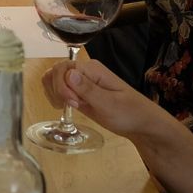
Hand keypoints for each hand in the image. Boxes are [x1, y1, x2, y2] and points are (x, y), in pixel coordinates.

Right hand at [41, 56, 169, 141]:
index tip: (73, 103)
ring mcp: (79, 82)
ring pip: (52, 80)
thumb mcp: (109, 104)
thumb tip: (69, 73)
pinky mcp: (77, 93)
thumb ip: (88, 89)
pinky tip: (68, 108)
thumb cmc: (129, 113)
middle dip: (57, 91)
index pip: (62, 68)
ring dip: (55, 95)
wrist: (140, 124)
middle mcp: (83, 72)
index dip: (61, 86)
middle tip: (74, 106)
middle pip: (54, 72)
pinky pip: (58, 90)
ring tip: (71, 107)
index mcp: (91, 69)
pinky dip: (57, 98)